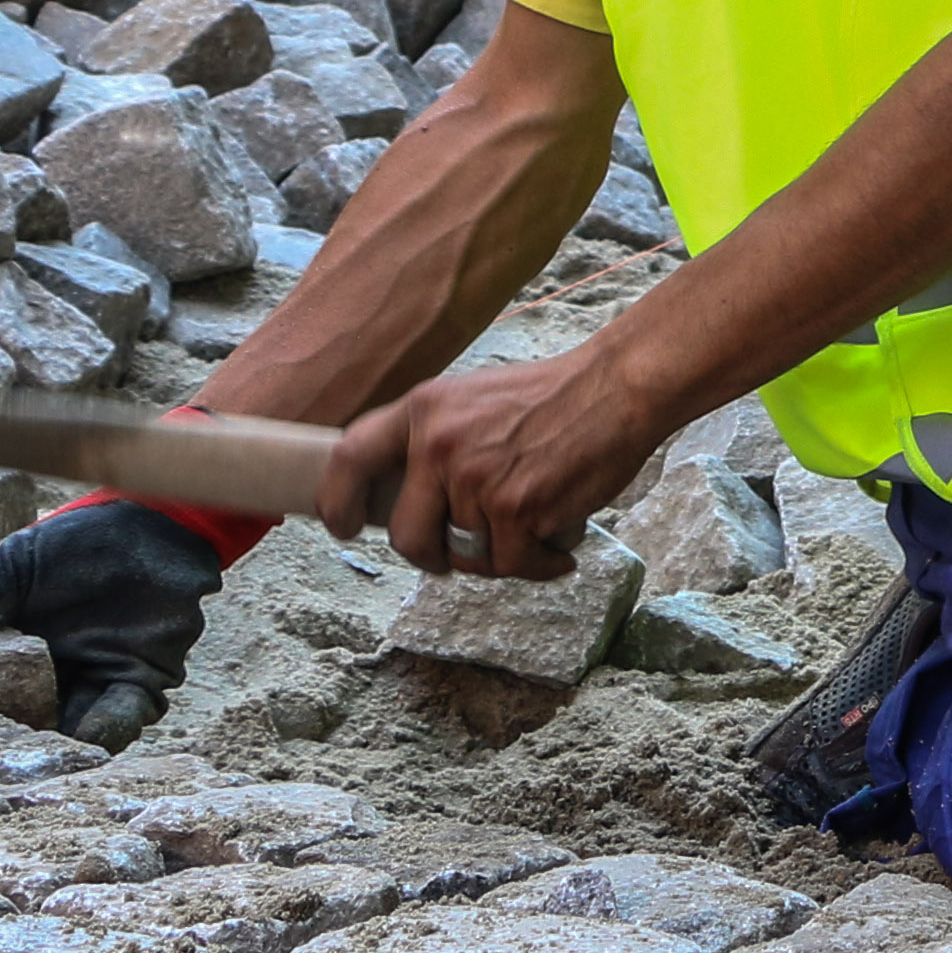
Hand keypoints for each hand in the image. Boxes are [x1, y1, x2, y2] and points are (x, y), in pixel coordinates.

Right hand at [0, 497, 239, 747]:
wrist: (152, 524)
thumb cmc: (78, 540)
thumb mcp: (13, 566)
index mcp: (14, 652)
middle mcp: (52, 676)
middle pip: (22, 724)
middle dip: (4, 748)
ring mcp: (93, 682)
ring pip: (69, 731)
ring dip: (56, 749)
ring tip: (32, 766)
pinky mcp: (138, 682)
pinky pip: (121, 718)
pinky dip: (106, 730)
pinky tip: (89, 736)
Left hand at [326, 347, 671, 579]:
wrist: (615, 387)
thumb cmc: (552, 397)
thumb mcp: (473, 398)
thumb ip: (434, 438)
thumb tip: (410, 500)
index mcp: (422, 409)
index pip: (349, 457)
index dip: (336, 500)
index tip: (342, 525)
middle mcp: (438, 443)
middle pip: (406, 536)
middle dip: (432, 558)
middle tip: (456, 557)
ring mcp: (475, 478)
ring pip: (467, 556)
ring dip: (501, 555)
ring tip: (533, 528)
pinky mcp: (515, 508)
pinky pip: (510, 565)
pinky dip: (538, 565)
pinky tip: (558, 546)